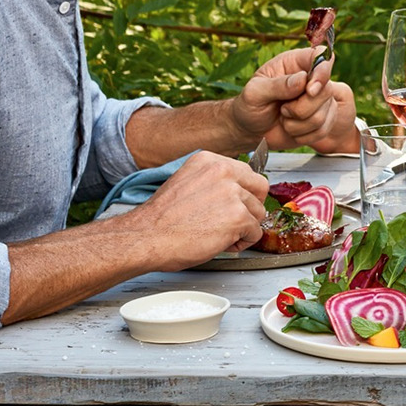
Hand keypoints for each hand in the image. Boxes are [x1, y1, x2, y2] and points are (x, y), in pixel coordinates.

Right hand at [128, 150, 271, 267]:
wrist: (146, 238)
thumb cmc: (161, 219)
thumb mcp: (187, 184)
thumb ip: (212, 182)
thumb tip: (235, 191)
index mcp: (210, 161)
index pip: (247, 173)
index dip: (243, 194)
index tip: (232, 206)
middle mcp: (224, 171)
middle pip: (260, 188)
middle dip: (251, 207)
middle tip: (235, 221)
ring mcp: (233, 193)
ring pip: (258, 213)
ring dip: (244, 228)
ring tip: (219, 235)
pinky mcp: (238, 216)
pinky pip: (255, 233)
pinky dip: (242, 243)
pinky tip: (221, 244)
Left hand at [234, 44, 358, 154]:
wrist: (250, 131)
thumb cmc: (250, 106)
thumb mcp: (254, 93)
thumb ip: (277, 85)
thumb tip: (302, 79)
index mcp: (295, 63)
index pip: (321, 56)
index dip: (322, 71)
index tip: (310, 90)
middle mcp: (311, 79)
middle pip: (326, 90)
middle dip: (302, 108)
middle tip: (283, 110)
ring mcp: (320, 100)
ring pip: (324, 114)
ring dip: (298, 124)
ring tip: (284, 119)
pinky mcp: (323, 120)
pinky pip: (323, 130)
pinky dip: (303, 136)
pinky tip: (291, 130)